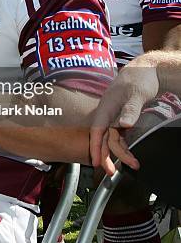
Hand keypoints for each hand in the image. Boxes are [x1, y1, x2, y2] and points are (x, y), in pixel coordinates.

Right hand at [90, 58, 157, 174]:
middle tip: (111, 172)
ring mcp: (115, 115)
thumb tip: (124, 124)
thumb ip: (130, 109)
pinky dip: (123, 145)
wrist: (146, 70)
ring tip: (132, 164)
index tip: (96, 161)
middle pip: (104, 137)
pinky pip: (119, 134)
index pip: (97, 129)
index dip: (95, 146)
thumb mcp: (137, 94)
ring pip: (112, 137)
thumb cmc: (139, 79)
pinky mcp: (122, 117)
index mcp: (107, 107)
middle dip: (106, 155)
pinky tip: (128, 152)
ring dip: (119, 152)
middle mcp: (108, 113)